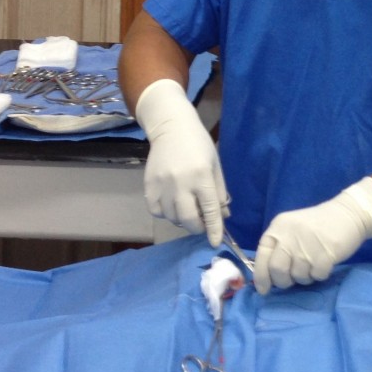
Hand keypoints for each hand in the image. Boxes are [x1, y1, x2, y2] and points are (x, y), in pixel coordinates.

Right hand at [134, 78, 227, 245]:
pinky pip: (156, 211)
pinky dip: (166, 213)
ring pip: (172, 217)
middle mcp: (180, 182)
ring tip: (187, 208)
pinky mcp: (149, 186)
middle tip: (201, 222)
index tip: (215, 242)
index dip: (213, 229)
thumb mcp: (215, 166)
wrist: (172, 128)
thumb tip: (222, 217)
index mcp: (201, 176)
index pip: (210, 210)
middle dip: (197, 227)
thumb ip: (219, 192)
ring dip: (182, 219)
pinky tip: (172, 203)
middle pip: (188, 219)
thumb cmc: (199, 146)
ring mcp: (162, 185)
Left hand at [255, 176, 371, 294]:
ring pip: (298, 275)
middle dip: (283, 281)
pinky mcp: (326, 253)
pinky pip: (317, 276)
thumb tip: (268, 279)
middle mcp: (290, 235)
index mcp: (278, 227)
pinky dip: (320, 274)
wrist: (349, 214)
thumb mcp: (292, 230)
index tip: (264, 290)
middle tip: (292, 279)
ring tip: (312, 266)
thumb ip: (279, 249)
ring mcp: (308, 244)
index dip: (262, 277)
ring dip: (305, 277)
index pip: (262, 257)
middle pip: (278, 269)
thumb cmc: (318, 225)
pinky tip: (324, 263)